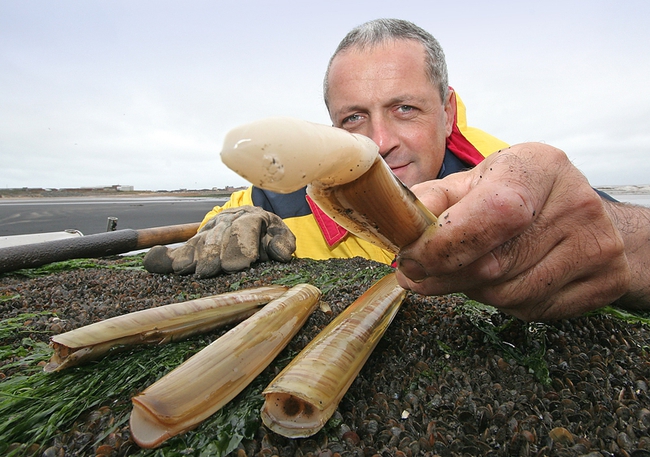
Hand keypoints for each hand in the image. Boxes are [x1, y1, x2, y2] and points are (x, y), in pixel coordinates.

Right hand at [143, 206, 295, 277]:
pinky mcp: (194, 243)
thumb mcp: (280, 236)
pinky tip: (153, 261)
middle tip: (213, 270)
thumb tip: (281, 253)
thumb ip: (282, 243)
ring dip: (194, 257)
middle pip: (218, 237)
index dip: (243, 244)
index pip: (245, 228)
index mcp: (250, 218)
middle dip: (215, 254)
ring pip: (198, 243)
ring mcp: (208, 232)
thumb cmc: (267, 234)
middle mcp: (226, 222)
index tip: (244, 263)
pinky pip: (179, 250)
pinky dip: (165, 257)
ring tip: (190, 271)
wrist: (250, 221)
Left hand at [395, 143, 631, 320]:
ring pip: (508, 294)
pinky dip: (505, 304)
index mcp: (538, 166)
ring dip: (473, 290)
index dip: (446, 244)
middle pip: (494, 263)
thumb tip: (397, 228)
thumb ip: (432, 201)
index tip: (410, 259)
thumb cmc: (517, 195)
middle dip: (444, 276)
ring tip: (470, 270)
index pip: (494, 211)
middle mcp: (576, 202)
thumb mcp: (474, 183)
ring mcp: (598, 244)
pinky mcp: (606, 280)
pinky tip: (504, 280)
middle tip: (418, 275)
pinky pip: (533, 311)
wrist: (582, 215)